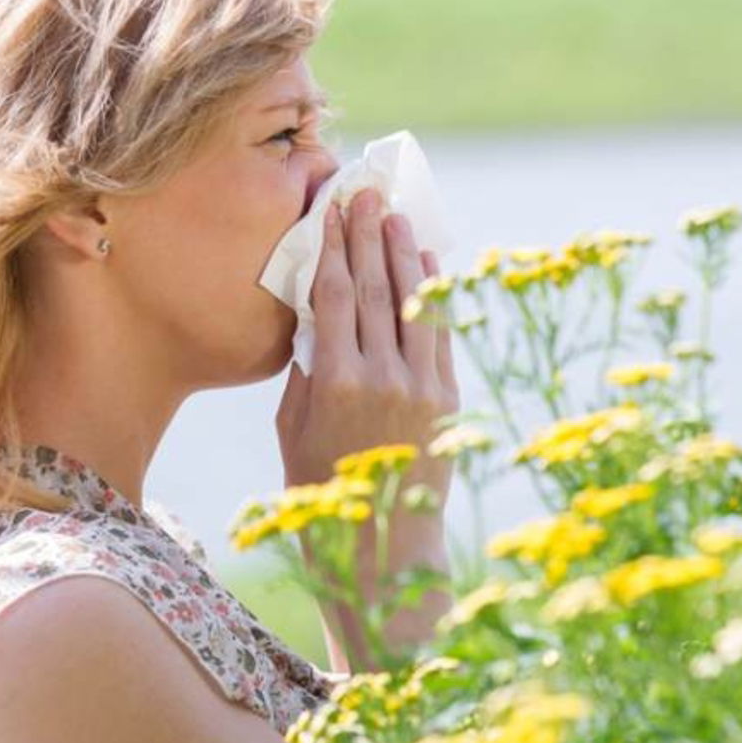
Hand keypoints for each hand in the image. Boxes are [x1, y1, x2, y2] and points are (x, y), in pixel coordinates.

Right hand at [275, 186, 459, 507]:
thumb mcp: (293, 430)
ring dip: (403, 253)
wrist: (383, 549)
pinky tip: (428, 263)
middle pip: (372, 287)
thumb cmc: (323, 493)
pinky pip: (440, 333)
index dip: (331, 246)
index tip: (331, 210)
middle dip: (367, 234)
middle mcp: (381, 376)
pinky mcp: (448, 398)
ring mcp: (421, 385)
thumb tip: (316, 317)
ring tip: (396, 215)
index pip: (332, 295)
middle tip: (365, 192)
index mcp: (334, 382)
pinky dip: (434, 294)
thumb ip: (305, 370)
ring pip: (411, 303)